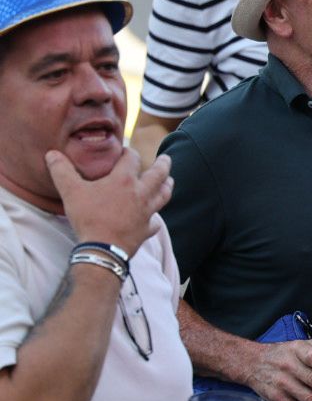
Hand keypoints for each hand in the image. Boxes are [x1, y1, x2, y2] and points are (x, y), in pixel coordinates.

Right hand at [47, 147, 171, 256]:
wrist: (102, 249)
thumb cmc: (88, 217)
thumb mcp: (70, 191)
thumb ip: (62, 171)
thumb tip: (52, 154)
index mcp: (124, 181)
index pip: (132, 159)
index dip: (129, 153)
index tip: (126, 151)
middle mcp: (141, 194)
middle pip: (159, 175)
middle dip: (163, 165)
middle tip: (166, 158)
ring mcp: (146, 213)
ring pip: (163, 196)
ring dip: (167, 187)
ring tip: (169, 181)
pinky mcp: (146, 230)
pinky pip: (154, 224)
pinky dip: (155, 220)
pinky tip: (153, 221)